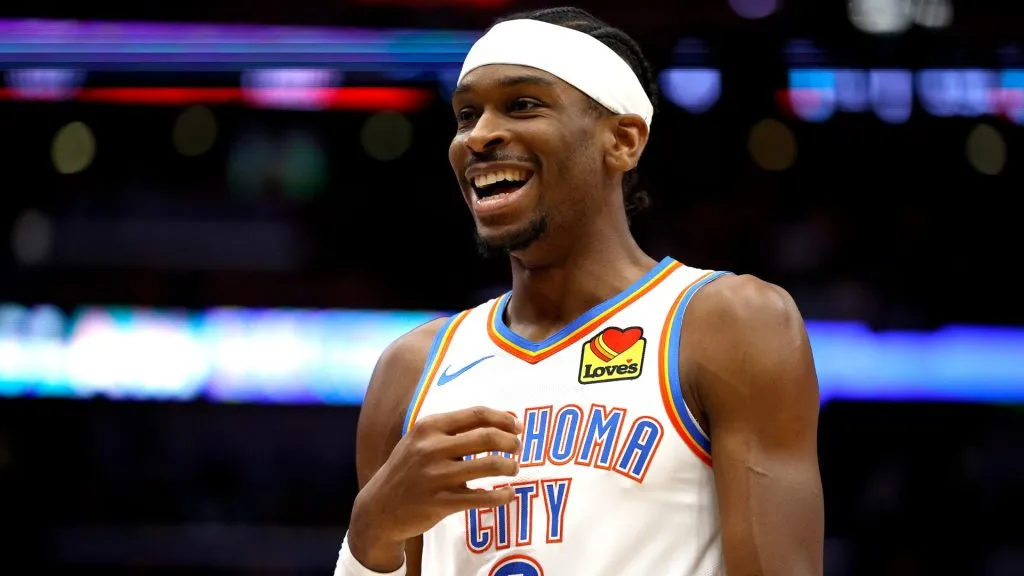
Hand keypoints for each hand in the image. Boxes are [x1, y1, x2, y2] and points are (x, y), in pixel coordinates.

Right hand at [348, 406, 522, 569]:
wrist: (379, 508)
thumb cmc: (407, 469)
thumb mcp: (420, 440)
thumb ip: (452, 430)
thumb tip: (497, 422)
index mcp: (428, 427)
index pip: (476, 414)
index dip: (502, 419)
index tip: (516, 426)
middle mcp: (432, 448)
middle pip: (487, 436)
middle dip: (510, 442)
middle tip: (516, 448)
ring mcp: (436, 476)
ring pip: (489, 465)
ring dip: (509, 466)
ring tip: (513, 469)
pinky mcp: (441, 502)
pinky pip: (483, 497)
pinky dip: (502, 495)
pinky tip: (509, 494)